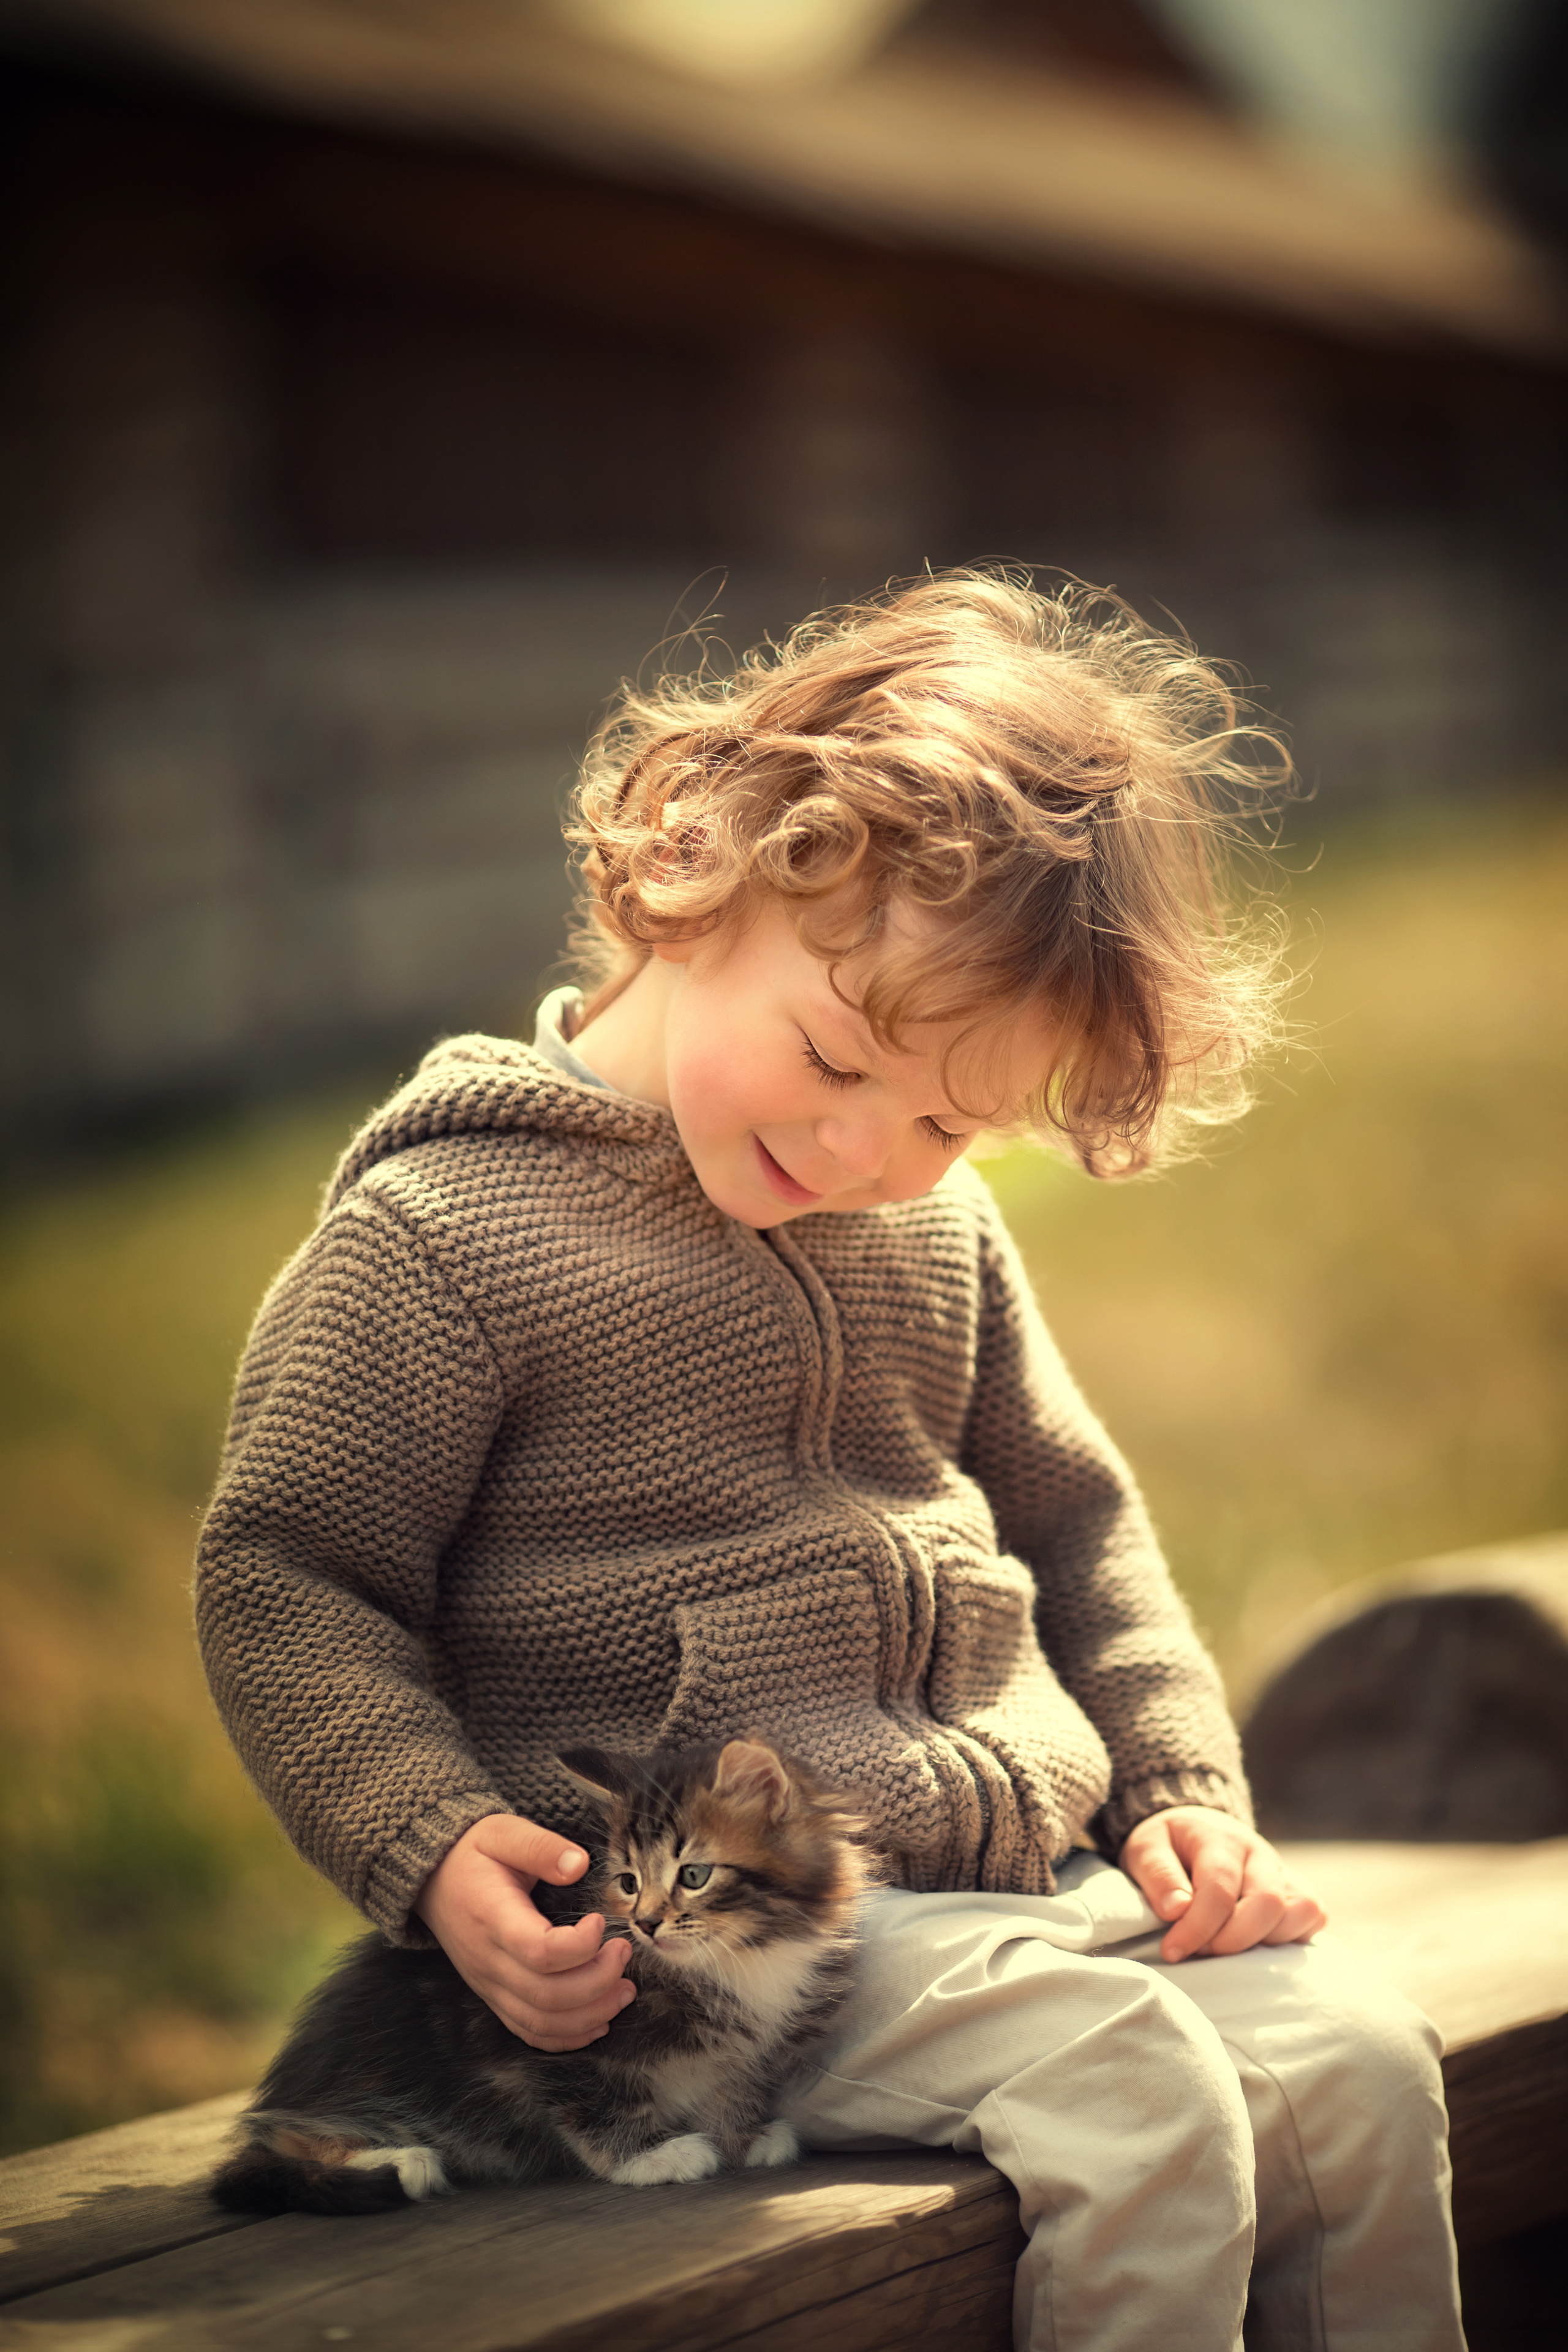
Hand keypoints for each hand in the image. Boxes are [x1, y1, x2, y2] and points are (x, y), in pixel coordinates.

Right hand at [415, 1813, 634, 2050]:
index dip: (580, 1945)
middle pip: (547, 1996)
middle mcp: (488, 1960)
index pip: (538, 1952)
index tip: (600, 1921)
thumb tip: (579, 1864)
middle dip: (599, 1982)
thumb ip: (540, 1846)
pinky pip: (528, 2031)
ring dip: (591, 2014)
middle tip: (624, 1953)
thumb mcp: (504, 1832)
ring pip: (541, 2022)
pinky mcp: (494, 1995)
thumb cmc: (472, 1854)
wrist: (433, 1879)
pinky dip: (566, 2036)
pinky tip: (598, 2021)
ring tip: (625, 1989)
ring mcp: (489, 1984)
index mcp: (492, 1918)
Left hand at [1119, 1806, 1325, 1961]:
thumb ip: (1158, 1875)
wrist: (1194, 1830)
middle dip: (1233, 1939)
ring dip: (1265, 1940)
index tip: (1172, 1951)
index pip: (1219, 1888)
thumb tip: (1177, 1910)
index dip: (1197, 1927)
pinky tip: (1257, 1942)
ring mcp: (1282, 1870)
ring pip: (1300, 1910)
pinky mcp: (1296, 1889)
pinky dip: (1292, 1936)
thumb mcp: (1145, 1848)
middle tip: (1201, 1951)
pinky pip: (1314, 1915)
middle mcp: (1259, 1853)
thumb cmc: (1167, 1845)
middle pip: (1267, 1902)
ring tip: (1227, 1945)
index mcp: (1219, 1838)